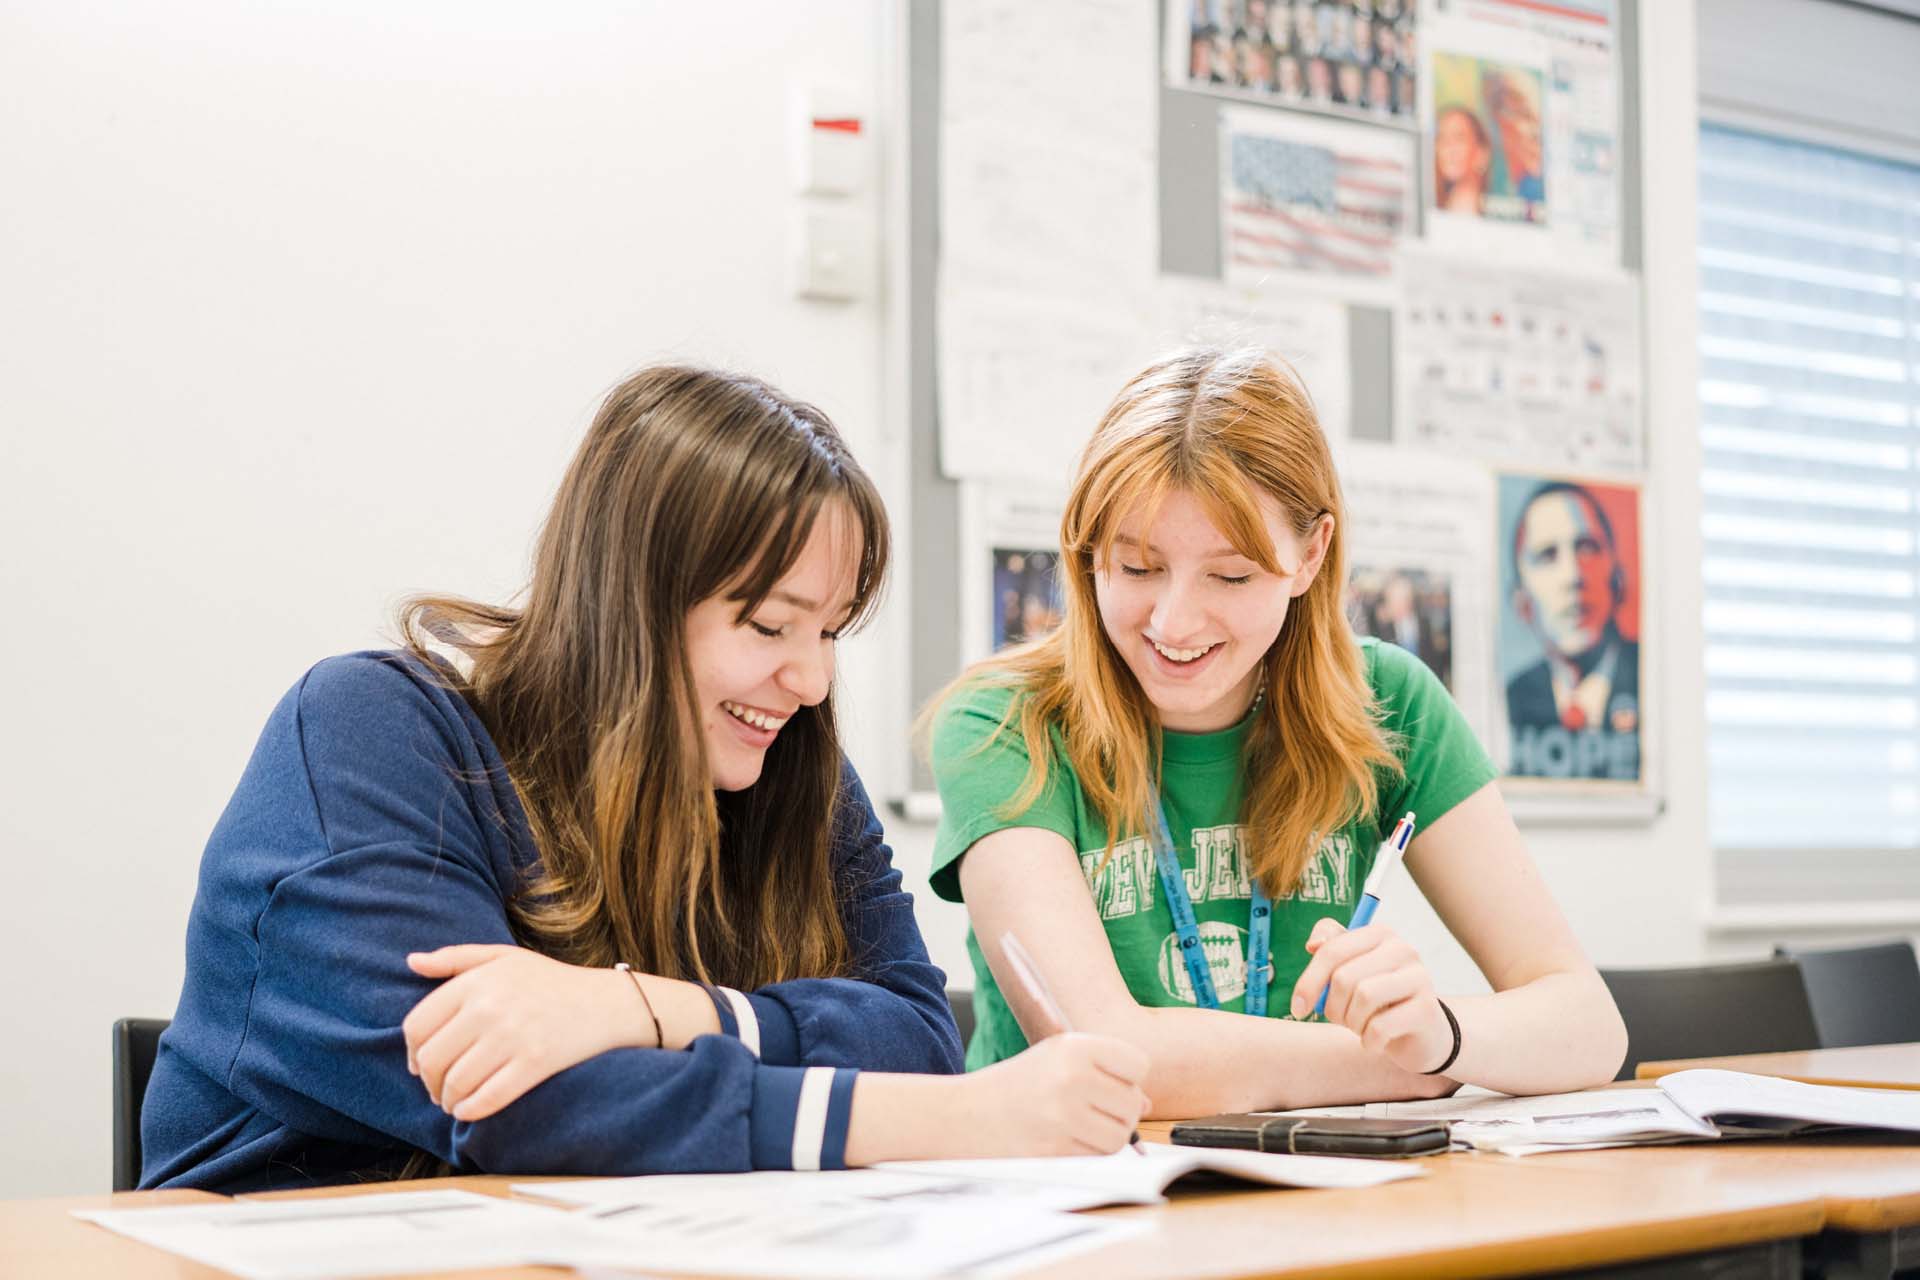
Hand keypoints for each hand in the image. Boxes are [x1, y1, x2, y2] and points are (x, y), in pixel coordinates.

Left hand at [402, 944, 643, 1120]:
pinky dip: (470, 1111)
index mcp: (477, 981)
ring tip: (453, 1102)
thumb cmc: (551, 981)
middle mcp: (490, 1007)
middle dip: (429, 1083)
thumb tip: (412, 961)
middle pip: (432, 1059)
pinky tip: (469, 1110)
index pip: (417, 1025)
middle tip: (437, 1090)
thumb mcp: (504, 957)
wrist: (608, 1002)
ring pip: (456, 1083)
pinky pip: (487, 1098)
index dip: (412, 1052)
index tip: (421, 1065)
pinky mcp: (536, 1062)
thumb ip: (456, 958)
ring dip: (448, 1101)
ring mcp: (513, 1035)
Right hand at [955, 1032, 1150, 1156]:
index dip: (1128, 1078)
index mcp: (1074, 1047)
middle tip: (1088, 1110)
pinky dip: (1087, 1154)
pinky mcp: (1055, 1150)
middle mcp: (1071, 1077)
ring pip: (1119, 1136)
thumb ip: (1103, 1073)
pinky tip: (1062, 1141)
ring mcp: (1063, 1116)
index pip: (1138, 1064)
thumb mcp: (1055, 1060)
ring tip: (1076, 1127)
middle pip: (1132, 1104)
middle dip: (1118, 1112)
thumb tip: (1145, 1102)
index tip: (1108, 1083)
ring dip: (1105, 1137)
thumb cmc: (1014, 1086)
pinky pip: (1097, 1158)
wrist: (961, 1115)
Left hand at [1290, 920, 1453, 1076]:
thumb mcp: (1351, 971)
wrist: (1421, 1034)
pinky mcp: (1426, 1010)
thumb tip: (1313, 945)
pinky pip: (1380, 1027)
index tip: (1298, 1008)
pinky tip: (1374, 1041)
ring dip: (1352, 1022)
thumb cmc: (1377, 1000)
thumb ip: (1329, 948)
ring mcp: (1419, 978)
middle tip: (1341, 1019)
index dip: (1308, 982)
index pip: (1331, 951)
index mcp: (1380, 934)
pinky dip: (1368, 1041)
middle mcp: (1402, 949)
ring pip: (1363, 998)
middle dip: (1333, 1007)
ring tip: (1361, 1027)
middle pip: (1344, 977)